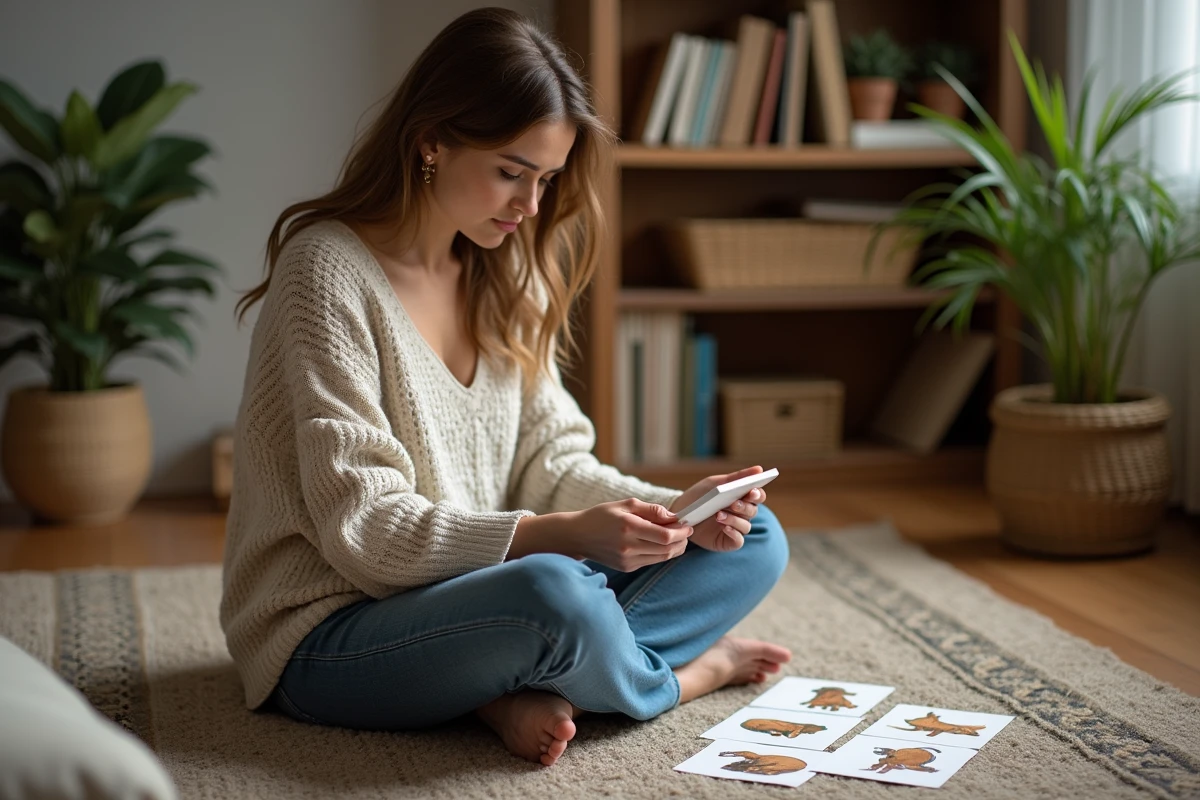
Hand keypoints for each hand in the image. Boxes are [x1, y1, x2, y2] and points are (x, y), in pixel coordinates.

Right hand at [569, 499, 692, 571]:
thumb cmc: (601, 516)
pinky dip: (661, 553)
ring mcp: (627, 560)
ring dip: (675, 548)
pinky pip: (651, 561)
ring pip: (662, 558)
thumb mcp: (625, 505)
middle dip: (682, 541)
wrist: (577, 536)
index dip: (681, 532)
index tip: (688, 525)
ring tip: (677, 537)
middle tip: (686, 531)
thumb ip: (651, 509)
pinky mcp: (627, 567)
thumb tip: (673, 516)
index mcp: (628, 527)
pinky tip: (661, 543)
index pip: (665, 535)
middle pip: (667, 549)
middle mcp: (628, 546)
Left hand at [668, 466, 766, 552]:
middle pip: (752, 511)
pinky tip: (724, 527)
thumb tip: (759, 469)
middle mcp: (742, 514)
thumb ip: (737, 477)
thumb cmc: (700, 496)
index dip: (758, 494)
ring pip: (745, 525)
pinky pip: (738, 540)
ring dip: (734, 519)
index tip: (752, 490)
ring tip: (719, 514)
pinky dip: (734, 533)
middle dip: (744, 507)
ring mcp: (736, 528)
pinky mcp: (728, 541)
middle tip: (733, 503)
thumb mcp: (716, 484)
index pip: (758, 496)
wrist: (680, 514)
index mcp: (742, 498)